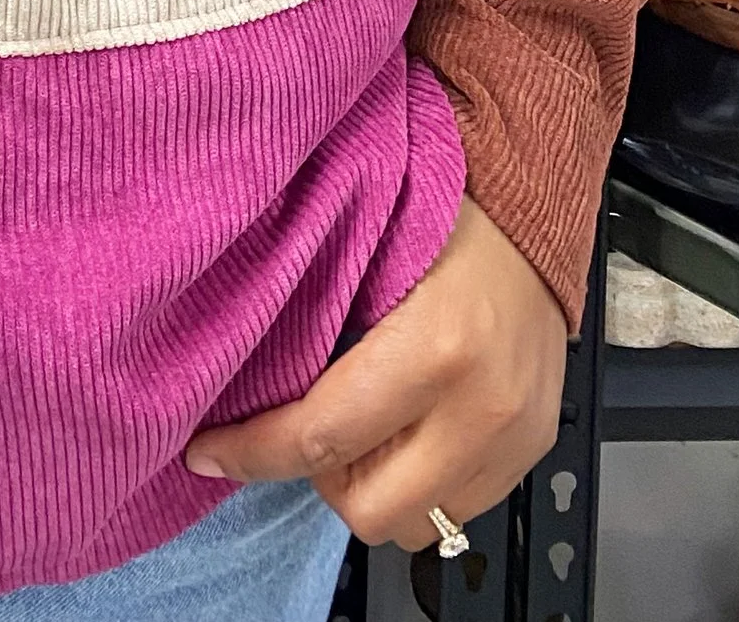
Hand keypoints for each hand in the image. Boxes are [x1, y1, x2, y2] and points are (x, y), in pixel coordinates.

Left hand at [183, 197, 566, 550]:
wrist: (529, 214)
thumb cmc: (441, 216)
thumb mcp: (364, 253)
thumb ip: (310, 320)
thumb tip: (238, 378)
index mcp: (433, 351)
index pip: (322, 438)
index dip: (251, 452)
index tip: (206, 451)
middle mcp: (479, 409)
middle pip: (369, 510)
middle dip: (320, 480)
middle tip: (300, 429)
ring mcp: (513, 440)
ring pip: (417, 525)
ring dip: (374, 490)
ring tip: (359, 429)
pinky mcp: (533, 452)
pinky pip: (460, 509)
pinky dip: (421, 483)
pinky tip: (404, 431)